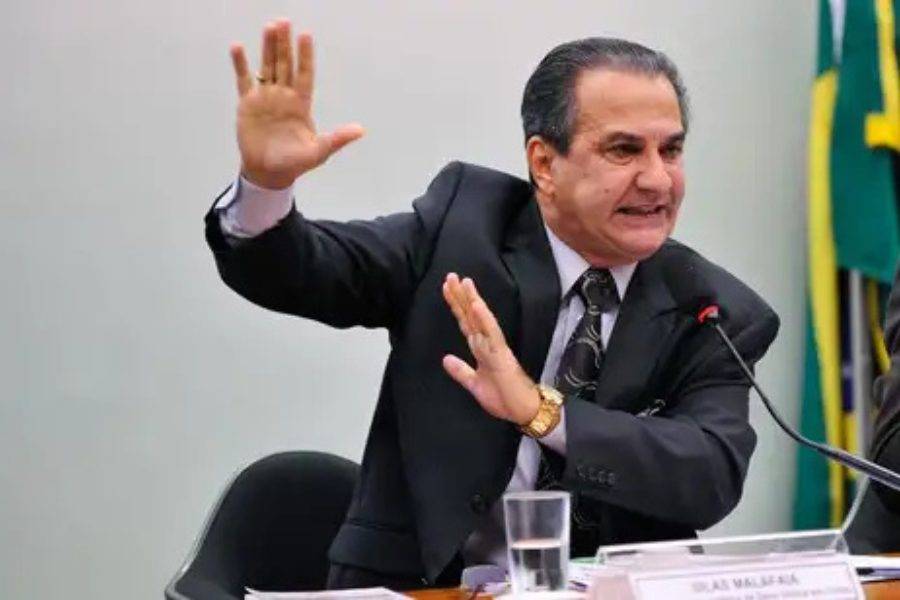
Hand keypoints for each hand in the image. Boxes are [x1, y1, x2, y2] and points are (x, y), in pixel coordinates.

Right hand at [229, 20, 364, 188]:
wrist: (268, 172)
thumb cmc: (295, 163)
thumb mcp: (319, 152)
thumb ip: (337, 139)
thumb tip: (361, 130)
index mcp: (301, 104)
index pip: (305, 74)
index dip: (305, 56)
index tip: (305, 36)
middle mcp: (284, 96)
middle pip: (285, 65)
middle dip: (285, 45)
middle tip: (284, 22)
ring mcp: (266, 98)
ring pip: (267, 67)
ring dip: (267, 48)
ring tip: (269, 27)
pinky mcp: (248, 104)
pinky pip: (244, 80)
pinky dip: (240, 65)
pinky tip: (238, 47)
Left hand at [442, 273, 539, 425]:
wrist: (522, 411)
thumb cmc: (503, 397)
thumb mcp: (475, 384)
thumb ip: (461, 371)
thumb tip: (445, 358)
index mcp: (481, 348)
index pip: (466, 322)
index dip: (456, 305)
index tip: (447, 287)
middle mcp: (487, 343)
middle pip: (471, 315)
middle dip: (460, 296)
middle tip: (450, 275)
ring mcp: (495, 346)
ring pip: (481, 319)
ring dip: (472, 300)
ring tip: (464, 282)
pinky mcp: (502, 354)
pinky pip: (492, 334)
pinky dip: (484, 319)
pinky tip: (477, 305)